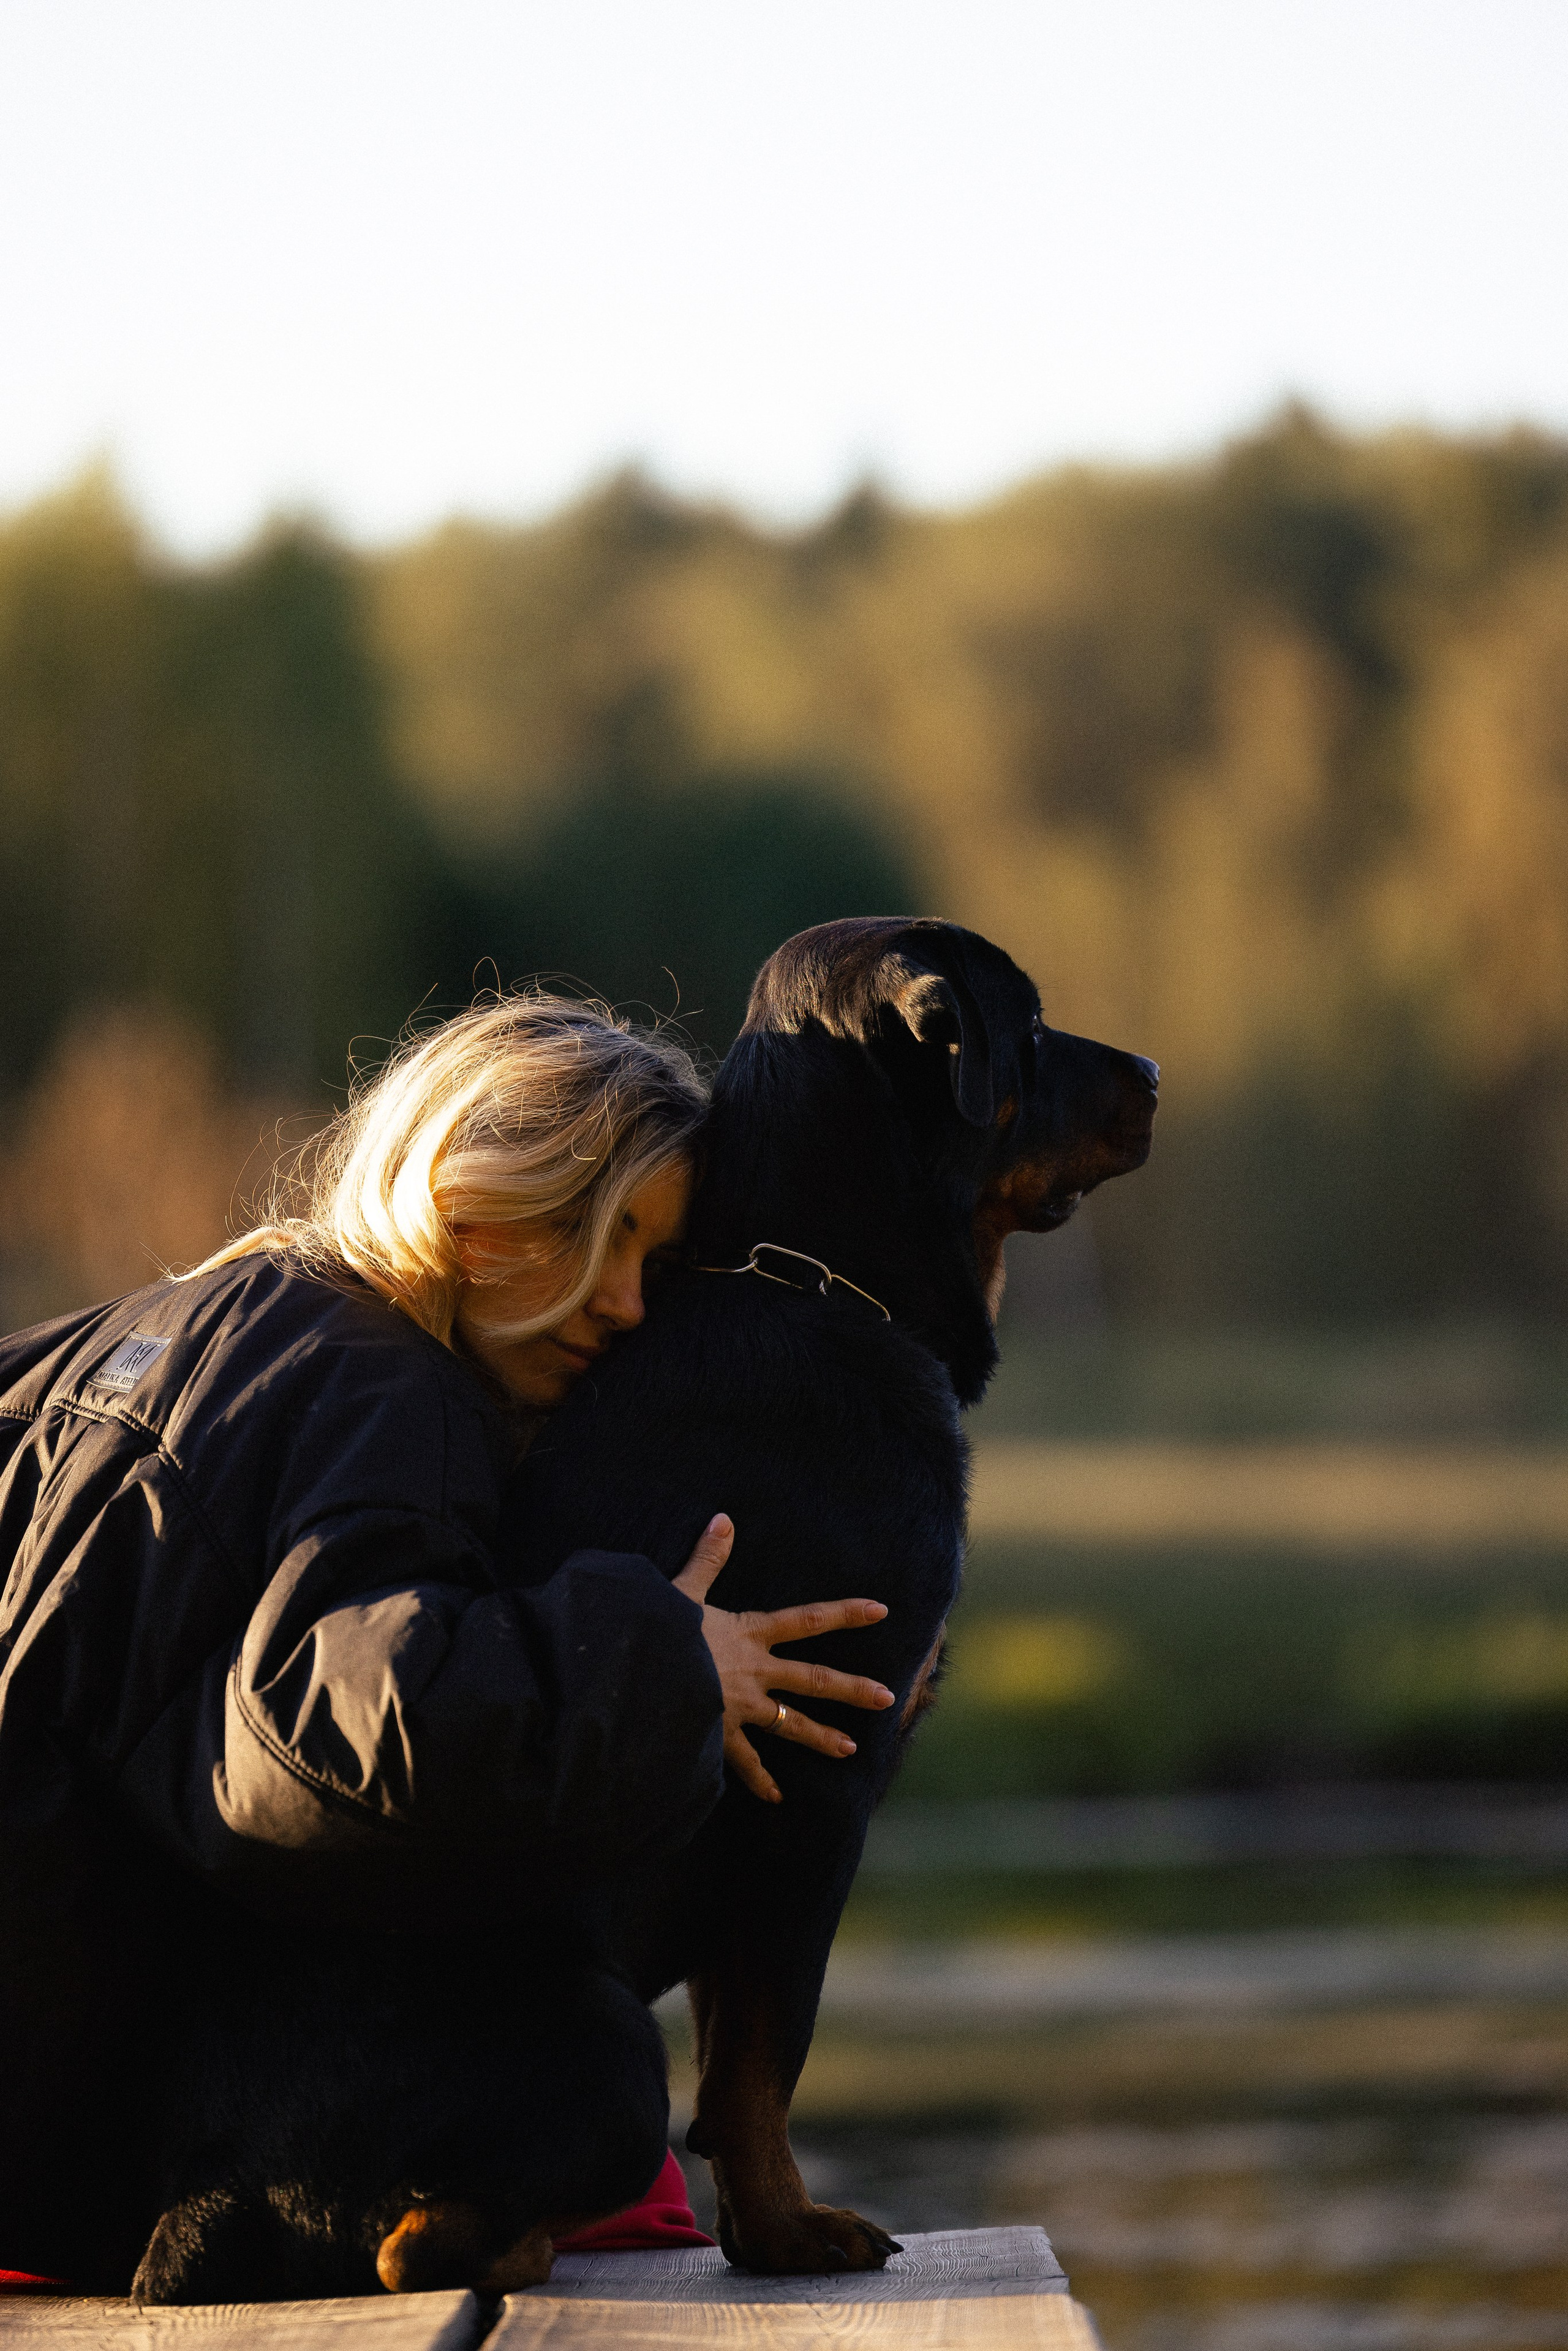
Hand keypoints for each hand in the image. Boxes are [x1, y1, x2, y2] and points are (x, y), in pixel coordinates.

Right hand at [674, 1516, 893, 1803]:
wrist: (639, 1677)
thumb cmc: (659, 1632)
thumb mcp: (682, 1590)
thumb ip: (707, 1558)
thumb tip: (723, 1519)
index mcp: (749, 1634)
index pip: (807, 1620)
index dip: (845, 1614)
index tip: (882, 1610)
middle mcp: (755, 1672)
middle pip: (814, 1679)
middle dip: (851, 1688)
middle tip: (888, 1699)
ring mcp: (742, 1706)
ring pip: (791, 1724)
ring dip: (821, 1737)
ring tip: (851, 1750)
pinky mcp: (721, 1734)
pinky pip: (746, 1762)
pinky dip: (760, 1780)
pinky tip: (777, 1798)